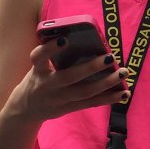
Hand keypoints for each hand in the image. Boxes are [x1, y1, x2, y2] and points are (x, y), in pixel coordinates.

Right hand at [9, 39, 128, 123]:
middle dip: (91, 67)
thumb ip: (55, 57)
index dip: (50, 48)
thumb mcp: (39, 67)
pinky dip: (108, 98)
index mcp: (37, 70)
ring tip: (123, 73)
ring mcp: (58, 99)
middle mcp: (47, 86)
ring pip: (84, 92)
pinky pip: (91, 104)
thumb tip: (87, 43)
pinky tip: (123, 92)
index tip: (65, 39)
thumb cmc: (39, 78)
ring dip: (106, 83)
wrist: (26, 109)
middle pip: (69, 77)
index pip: (39, 57)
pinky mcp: (69, 109)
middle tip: (110, 57)